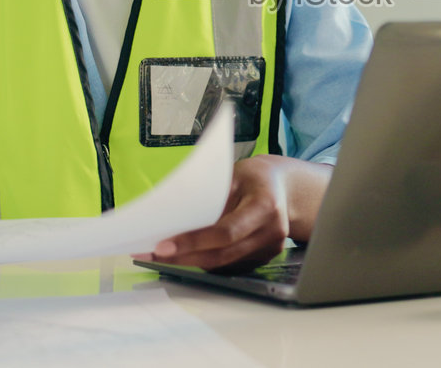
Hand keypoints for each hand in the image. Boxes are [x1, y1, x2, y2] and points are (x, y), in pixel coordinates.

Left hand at [136, 154, 331, 271]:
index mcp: (265, 206)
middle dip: (185, 257)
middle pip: (222, 255)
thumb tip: (176, 218)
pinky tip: (186, 255)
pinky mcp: (264, 258)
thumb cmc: (255, 178)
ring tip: (162, 254)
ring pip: (224, 263)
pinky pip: (230, 264)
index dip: (194, 241)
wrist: (286, 189)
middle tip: (154, 254)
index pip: (226, 232)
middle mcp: (272, 232)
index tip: (164, 246)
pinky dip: (207, 261)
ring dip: (192, 261)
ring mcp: (270, 249)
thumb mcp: (234, 176)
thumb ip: (211, 198)